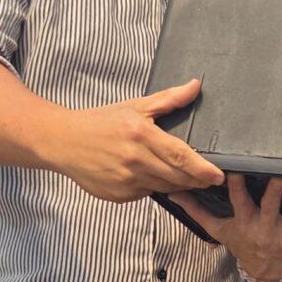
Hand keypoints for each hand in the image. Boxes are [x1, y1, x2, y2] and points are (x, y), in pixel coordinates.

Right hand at [58, 79, 222, 202]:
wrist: (63, 141)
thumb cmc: (101, 121)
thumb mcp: (136, 106)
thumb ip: (169, 99)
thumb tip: (195, 86)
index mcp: (141, 135)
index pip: (180, 156)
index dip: (202, 169)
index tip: (218, 175)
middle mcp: (135, 160)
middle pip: (176, 177)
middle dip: (197, 180)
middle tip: (210, 179)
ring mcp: (125, 181)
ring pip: (164, 188)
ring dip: (179, 185)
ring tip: (189, 179)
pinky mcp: (118, 195)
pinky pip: (146, 193)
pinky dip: (155, 187)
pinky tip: (156, 177)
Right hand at [169, 175, 281, 281]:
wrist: (263, 272)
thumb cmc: (240, 244)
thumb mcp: (216, 229)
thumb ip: (196, 209)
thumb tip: (171, 191)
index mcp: (244, 220)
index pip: (237, 198)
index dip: (236, 183)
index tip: (235, 166)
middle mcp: (264, 225)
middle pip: (269, 204)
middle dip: (275, 190)